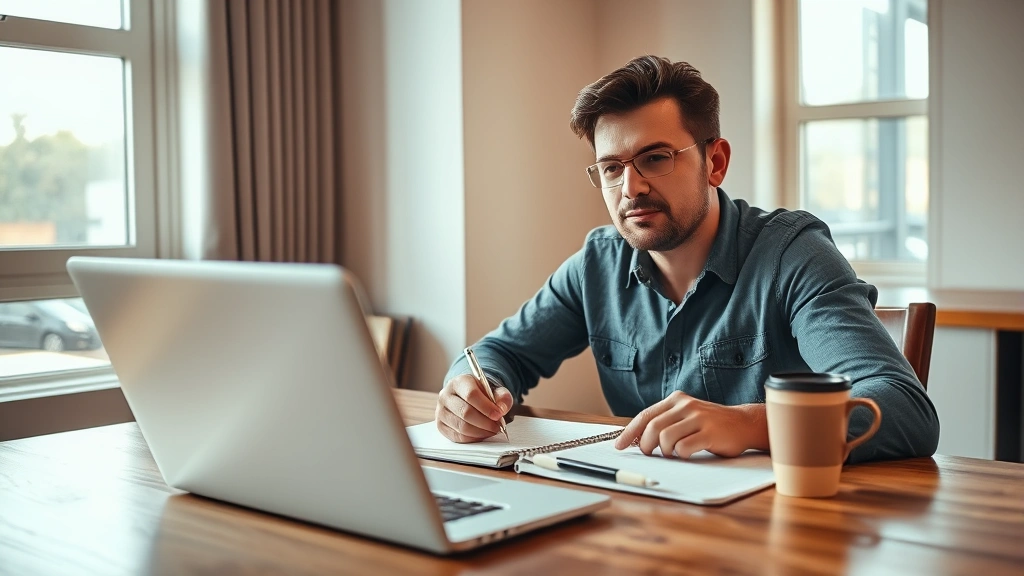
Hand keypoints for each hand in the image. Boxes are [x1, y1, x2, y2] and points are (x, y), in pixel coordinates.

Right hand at [435, 374, 513, 442]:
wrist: (468, 398)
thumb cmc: (482, 394)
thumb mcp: (495, 390)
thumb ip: (502, 397)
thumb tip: (501, 409)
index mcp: (459, 382)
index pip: (471, 394)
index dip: (486, 407)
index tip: (498, 415)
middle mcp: (445, 395)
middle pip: (466, 412)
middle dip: (485, 422)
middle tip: (498, 426)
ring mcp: (440, 411)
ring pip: (461, 427)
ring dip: (480, 432)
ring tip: (492, 430)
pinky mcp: (440, 425)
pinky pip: (457, 436)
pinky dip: (473, 438)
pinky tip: (482, 434)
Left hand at [613, 391, 767, 457]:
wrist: (744, 423)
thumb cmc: (711, 424)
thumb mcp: (686, 416)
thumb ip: (666, 422)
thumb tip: (637, 439)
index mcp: (676, 400)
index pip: (645, 416)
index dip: (630, 432)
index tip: (620, 445)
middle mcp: (685, 405)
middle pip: (652, 427)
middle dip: (646, 445)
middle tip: (650, 454)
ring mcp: (698, 418)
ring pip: (665, 438)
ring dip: (665, 451)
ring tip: (674, 452)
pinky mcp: (709, 433)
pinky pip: (683, 448)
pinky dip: (681, 455)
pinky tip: (689, 453)